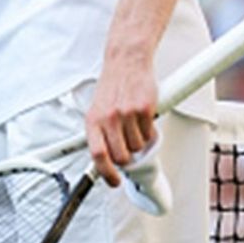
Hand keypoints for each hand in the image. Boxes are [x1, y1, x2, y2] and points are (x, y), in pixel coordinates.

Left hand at [84, 52, 157, 186]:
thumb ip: (100, 133)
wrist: (126, 60)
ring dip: (139, 141)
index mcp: (93, 120)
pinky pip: (150, 134)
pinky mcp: (144, 109)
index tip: (114, 182)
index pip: (98, 155)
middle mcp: (108, 118)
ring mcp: (127, 114)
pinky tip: (143, 118)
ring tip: (135, 125)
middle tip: (129, 147)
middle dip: (128, 157)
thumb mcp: (97, 109)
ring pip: (138, 147)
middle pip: (122, 156)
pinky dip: (149, 131)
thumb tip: (104, 162)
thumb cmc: (112, 86)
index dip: (106, 174)